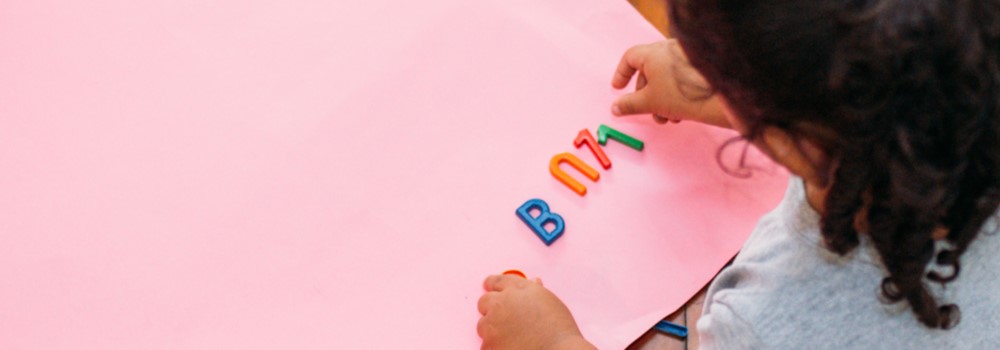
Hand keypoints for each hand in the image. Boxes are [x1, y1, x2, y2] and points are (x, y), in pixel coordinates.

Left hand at [477, 274, 595, 349]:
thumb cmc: (558, 329)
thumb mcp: (549, 301)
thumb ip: (535, 290)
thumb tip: (534, 281)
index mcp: (517, 289)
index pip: (497, 281)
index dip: (492, 284)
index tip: (488, 286)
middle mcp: (502, 303)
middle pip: (485, 301)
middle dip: (491, 309)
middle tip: (506, 320)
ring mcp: (493, 324)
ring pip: (482, 325)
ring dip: (492, 330)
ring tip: (513, 338)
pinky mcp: (489, 344)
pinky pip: (485, 344)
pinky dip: (494, 347)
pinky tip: (510, 347)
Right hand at [611, 40, 730, 128]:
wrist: (718, 98)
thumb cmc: (681, 94)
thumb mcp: (649, 102)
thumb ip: (629, 104)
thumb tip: (615, 108)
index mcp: (653, 52)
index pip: (630, 57)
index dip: (621, 74)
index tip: (618, 89)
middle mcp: (669, 50)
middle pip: (648, 70)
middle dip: (645, 95)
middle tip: (646, 111)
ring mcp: (685, 57)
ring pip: (664, 78)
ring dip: (660, 100)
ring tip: (666, 118)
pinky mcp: (699, 67)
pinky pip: (679, 79)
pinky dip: (674, 95)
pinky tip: (680, 114)